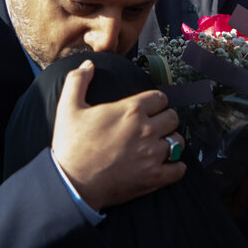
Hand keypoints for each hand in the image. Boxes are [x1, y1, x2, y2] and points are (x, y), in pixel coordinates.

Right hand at [51, 59, 185, 210]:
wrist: (72, 183)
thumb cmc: (70, 145)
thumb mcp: (68, 107)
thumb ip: (77, 80)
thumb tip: (88, 64)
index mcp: (130, 110)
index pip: (160, 98)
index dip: (154, 102)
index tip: (147, 109)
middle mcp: (146, 130)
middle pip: (173, 117)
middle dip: (164, 120)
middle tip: (153, 126)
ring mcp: (152, 155)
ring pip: (178, 142)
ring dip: (170, 141)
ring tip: (158, 145)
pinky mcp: (154, 177)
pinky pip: (179, 169)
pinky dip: (176, 166)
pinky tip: (166, 164)